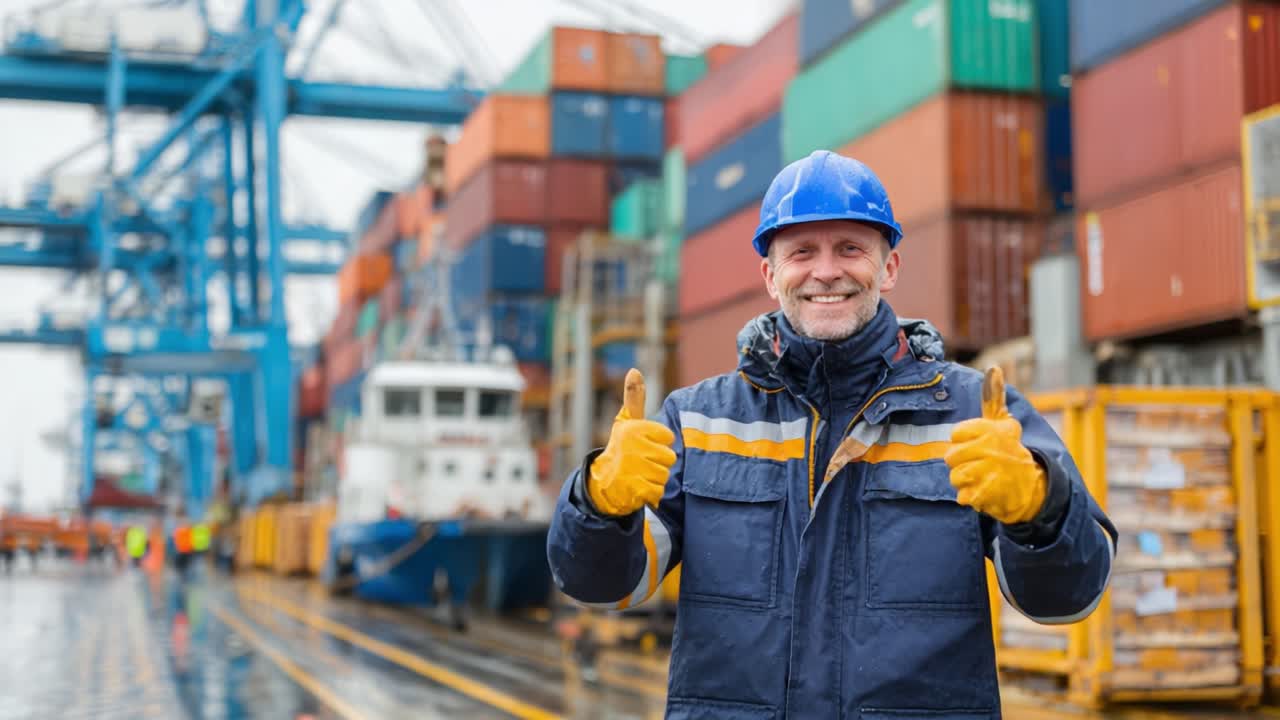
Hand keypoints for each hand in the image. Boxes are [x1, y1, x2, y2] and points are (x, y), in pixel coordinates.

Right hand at [587, 369, 677, 516]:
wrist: (602, 482)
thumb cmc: (620, 448)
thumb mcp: (626, 421)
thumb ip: (634, 397)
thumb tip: (634, 370)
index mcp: (634, 429)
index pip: (668, 437)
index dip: (659, 442)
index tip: (644, 444)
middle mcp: (633, 447)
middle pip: (669, 457)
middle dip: (658, 462)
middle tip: (641, 462)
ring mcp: (634, 469)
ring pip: (664, 474)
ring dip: (655, 477)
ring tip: (639, 474)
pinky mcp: (636, 490)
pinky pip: (658, 490)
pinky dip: (651, 492)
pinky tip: (638, 487)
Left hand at [944, 367, 1046, 524]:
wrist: (1033, 488)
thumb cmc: (1010, 452)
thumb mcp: (1003, 423)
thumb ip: (994, 398)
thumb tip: (993, 368)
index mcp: (991, 430)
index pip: (956, 434)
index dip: (963, 441)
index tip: (978, 445)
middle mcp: (991, 449)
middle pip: (950, 457)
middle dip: (961, 463)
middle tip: (979, 464)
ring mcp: (989, 472)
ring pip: (955, 477)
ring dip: (965, 481)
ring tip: (983, 478)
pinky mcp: (986, 495)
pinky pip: (962, 496)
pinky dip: (971, 497)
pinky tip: (985, 492)